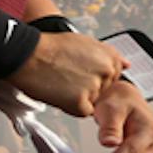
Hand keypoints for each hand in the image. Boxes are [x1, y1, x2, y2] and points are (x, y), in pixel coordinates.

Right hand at [8, 32, 125, 117]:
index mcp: (109, 57)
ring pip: (92, 101)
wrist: (26, 55)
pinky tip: (59, 92)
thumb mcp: (83, 41)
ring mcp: (95, 88)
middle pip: (103, 89)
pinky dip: (70, 106)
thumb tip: (126, 64)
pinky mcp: (81, 103)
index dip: (94, 75)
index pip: (112, 75)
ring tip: (60, 82)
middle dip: (88, 87)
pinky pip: (82, 111)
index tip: (81, 73)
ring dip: (78, 97)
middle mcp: (106, 72)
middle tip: (67, 77)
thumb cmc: (48, 48)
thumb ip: (107, 54)